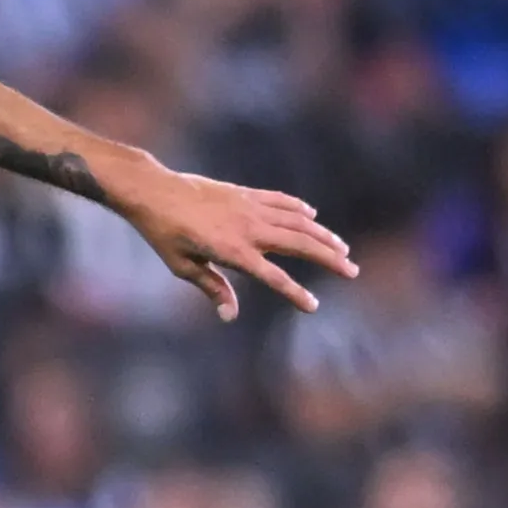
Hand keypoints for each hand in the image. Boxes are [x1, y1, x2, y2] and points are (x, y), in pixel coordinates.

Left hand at [114, 155, 356, 321]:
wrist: (155, 192)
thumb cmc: (164, 233)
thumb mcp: (183, 266)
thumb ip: (212, 288)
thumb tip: (230, 315)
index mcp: (233, 252)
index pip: (274, 278)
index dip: (295, 293)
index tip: (313, 307)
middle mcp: (249, 229)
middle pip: (300, 245)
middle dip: (329, 258)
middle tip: (352, 270)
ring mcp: (250, 207)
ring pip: (298, 221)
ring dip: (322, 235)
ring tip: (341, 248)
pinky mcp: (246, 193)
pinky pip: (281, 200)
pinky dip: (299, 209)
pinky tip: (312, 216)